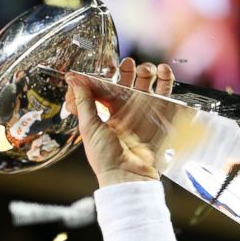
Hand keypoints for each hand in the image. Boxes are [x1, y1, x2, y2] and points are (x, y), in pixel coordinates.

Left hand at [64, 57, 176, 187]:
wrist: (129, 175)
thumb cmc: (105, 157)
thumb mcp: (89, 128)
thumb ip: (83, 102)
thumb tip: (73, 80)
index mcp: (105, 113)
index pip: (103, 88)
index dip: (103, 77)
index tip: (102, 68)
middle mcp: (124, 111)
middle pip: (126, 83)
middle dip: (127, 70)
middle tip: (127, 64)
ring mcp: (142, 112)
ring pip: (145, 84)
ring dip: (146, 72)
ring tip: (145, 69)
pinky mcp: (159, 115)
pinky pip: (164, 93)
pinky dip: (166, 80)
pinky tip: (163, 71)